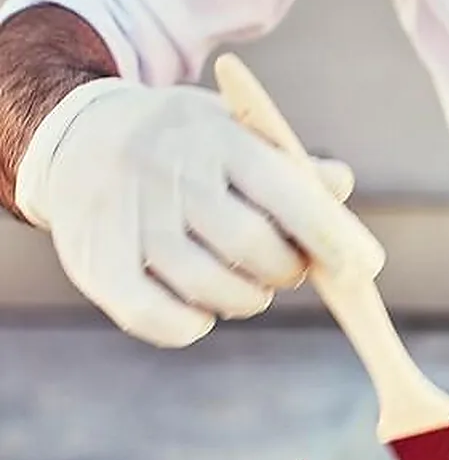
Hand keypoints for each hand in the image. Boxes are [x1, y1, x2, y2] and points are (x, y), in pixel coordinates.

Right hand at [16, 77, 383, 347]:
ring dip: (246, 300)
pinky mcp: (94, 262)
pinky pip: (157, 318)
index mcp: (215, 137)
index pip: (283, 191)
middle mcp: (167, 173)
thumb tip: (339, 185)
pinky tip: (202, 312)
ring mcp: (127, 217)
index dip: (326, 236)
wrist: (78, 136)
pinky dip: (191, 327)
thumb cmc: (186, 145)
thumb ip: (291, 165)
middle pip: (251, 246)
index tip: (358, 267)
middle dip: (286, 271)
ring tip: (246, 285)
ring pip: (211, 287)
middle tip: (287, 269)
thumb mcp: (237, 132)